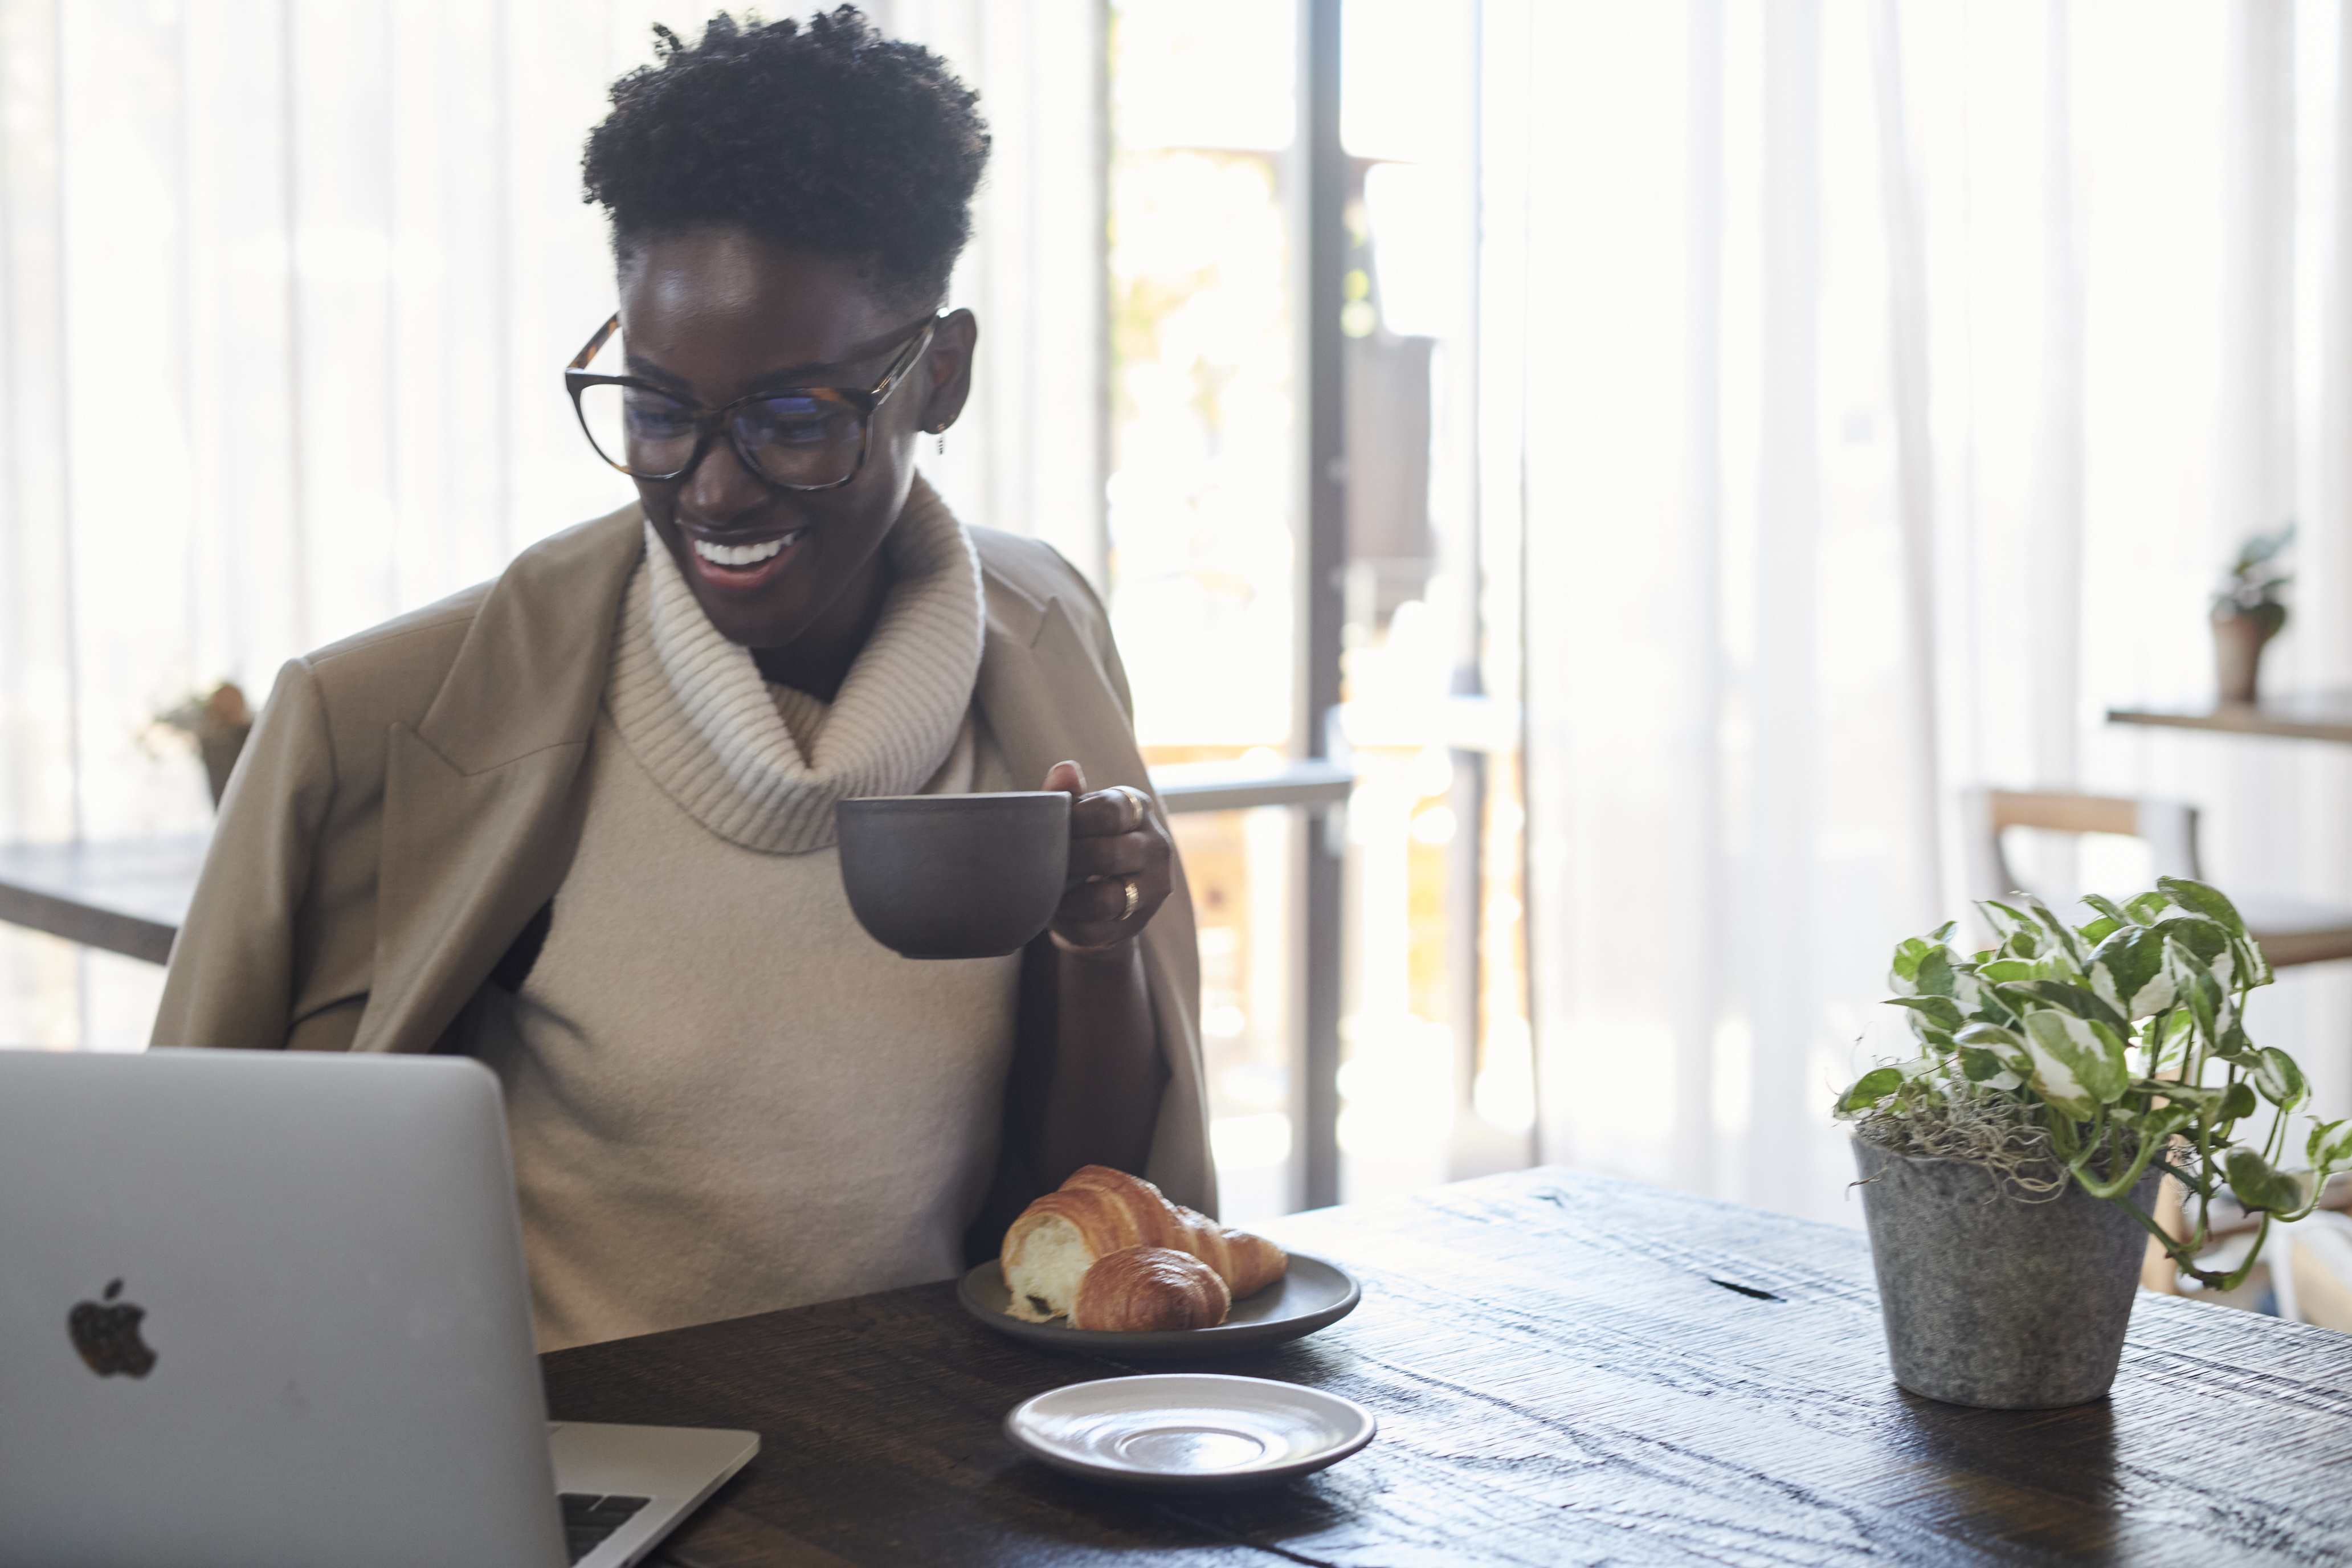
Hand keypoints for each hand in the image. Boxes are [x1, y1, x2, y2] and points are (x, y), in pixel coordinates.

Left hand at [1044, 760, 1172, 952]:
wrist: (1096, 898)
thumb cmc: (1081, 843)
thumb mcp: (1074, 816)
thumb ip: (1065, 794)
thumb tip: (1065, 769)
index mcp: (1137, 809)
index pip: (1111, 811)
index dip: (1074, 820)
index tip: (1052, 827)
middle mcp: (1156, 847)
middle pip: (1110, 855)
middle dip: (1069, 861)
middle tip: (1044, 863)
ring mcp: (1153, 889)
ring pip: (1108, 900)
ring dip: (1068, 899)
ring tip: (1049, 892)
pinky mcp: (1139, 923)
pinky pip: (1098, 931)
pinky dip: (1070, 926)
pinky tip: (1058, 914)